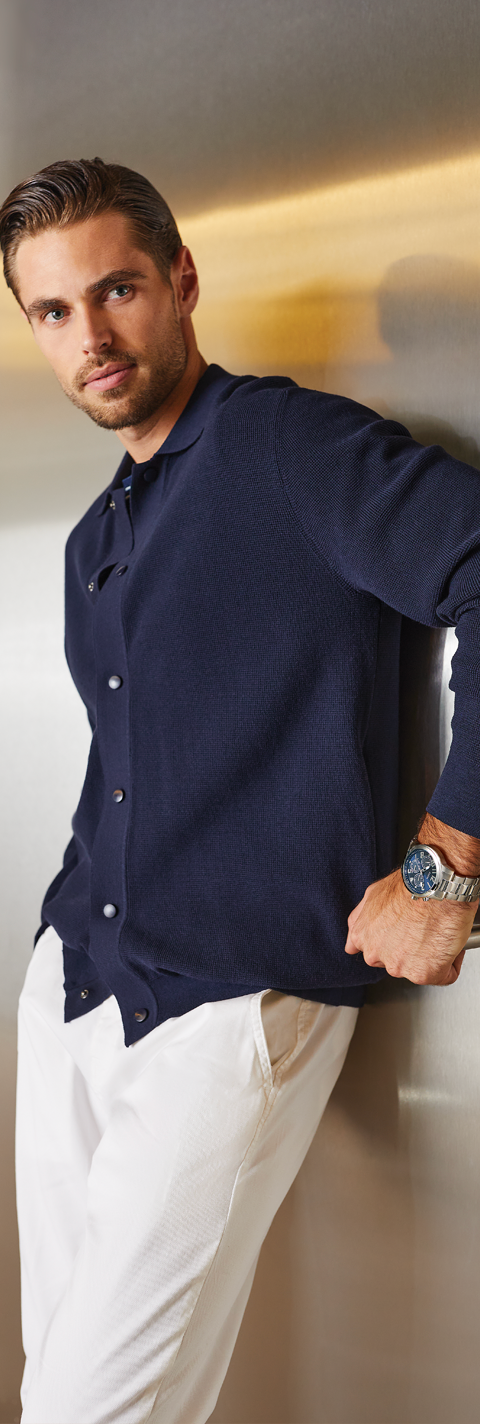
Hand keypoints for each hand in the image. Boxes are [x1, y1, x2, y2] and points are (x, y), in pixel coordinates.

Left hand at [345, 868, 475, 984]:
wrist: (437, 885)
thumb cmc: (410, 885)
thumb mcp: (373, 893)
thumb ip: (361, 916)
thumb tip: (358, 928)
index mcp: (362, 937)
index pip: (372, 952)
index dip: (392, 942)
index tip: (402, 935)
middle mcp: (376, 955)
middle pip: (396, 962)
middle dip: (410, 950)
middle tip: (424, 929)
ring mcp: (399, 967)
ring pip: (418, 969)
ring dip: (430, 956)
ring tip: (437, 932)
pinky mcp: (424, 974)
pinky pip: (443, 975)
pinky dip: (451, 963)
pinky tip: (450, 943)